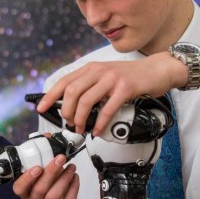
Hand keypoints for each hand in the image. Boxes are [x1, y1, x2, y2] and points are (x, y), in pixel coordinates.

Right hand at [12, 153, 85, 198]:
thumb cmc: (53, 191)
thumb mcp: (46, 176)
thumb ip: (44, 159)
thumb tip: (46, 136)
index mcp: (26, 193)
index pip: (19, 188)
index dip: (27, 178)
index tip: (38, 167)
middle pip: (39, 190)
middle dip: (51, 172)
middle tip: (61, 158)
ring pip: (53, 197)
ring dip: (63, 179)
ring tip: (72, 167)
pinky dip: (73, 189)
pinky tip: (76, 178)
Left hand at [36, 54, 176, 135]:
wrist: (158, 70)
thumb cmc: (132, 76)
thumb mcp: (106, 76)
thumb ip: (91, 85)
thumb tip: (73, 104)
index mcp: (92, 68)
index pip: (65, 81)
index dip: (50, 96)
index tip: (41, 108)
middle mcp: (99, 71)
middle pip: (72, 92)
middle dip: (67, 112)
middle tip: (70, 123)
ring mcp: (112, 79)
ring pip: (86, 101)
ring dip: (81, 119)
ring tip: (82, 128)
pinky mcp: (125, 88)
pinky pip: (107, 109)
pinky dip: (100, 123)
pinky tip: (97, 130)